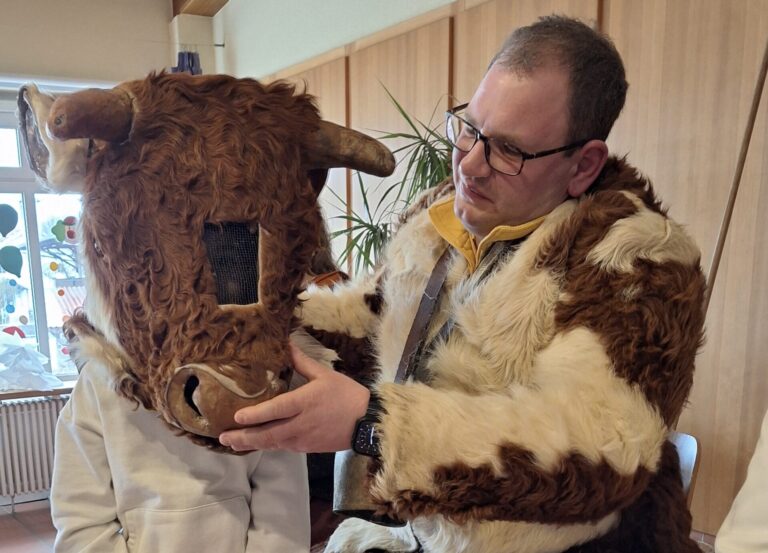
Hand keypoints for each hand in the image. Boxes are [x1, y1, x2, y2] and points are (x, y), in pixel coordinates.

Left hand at [218, 342, 370, 451]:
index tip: (236, 416)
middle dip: (243, 437)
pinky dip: (267, 446)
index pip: (275, 410)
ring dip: (251, 444)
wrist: (366, 421)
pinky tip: (257, 444)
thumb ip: (302, 361)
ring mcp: (303, 438)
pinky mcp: (307, 448)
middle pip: (267, 434)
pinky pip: (283, 447)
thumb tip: (286, 344)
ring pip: (272, 444)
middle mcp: (300, 423)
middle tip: (222, 437)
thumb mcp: (325, 374)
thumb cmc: (346, 394)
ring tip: (232, 443)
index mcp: (304, 402)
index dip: (255, 415)